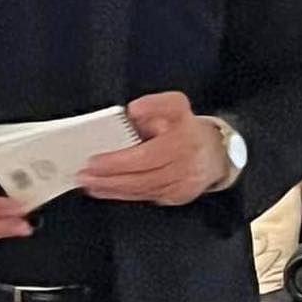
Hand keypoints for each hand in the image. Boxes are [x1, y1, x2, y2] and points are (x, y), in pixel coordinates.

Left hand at [78, 92, 227, 206]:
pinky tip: (107, 190)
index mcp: (183, 141)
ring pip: (143, 190)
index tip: (95, 161)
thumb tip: (133, 112)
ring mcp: (182, 185)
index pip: (146, 156)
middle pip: (142, 177)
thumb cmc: (188, 128)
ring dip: (113, 189)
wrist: (216, 152)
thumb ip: (154, 104)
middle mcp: (184, 166)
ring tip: (90, 184)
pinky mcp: (178, 197)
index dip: (118, 162)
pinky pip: (147, 197)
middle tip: (85, 176)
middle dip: (109, 178)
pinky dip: (125, 195)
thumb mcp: (175, 105)